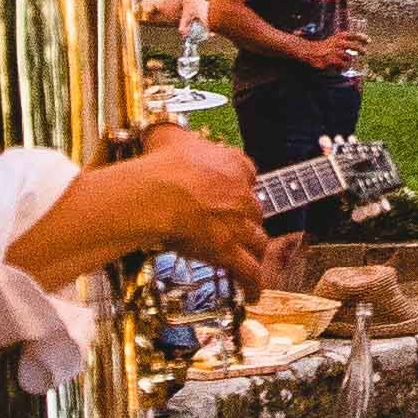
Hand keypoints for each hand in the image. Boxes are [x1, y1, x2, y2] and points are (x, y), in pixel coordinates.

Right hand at [132, 126, 273, 271]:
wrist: (160, 193)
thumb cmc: (163, 164)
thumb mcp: (169, 136)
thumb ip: (173, 132)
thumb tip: (165, 126)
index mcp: (233, 164)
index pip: (247, 173)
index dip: (239, 185)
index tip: (232, 191)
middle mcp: (242, 194)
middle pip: (254, 209)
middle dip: (247, 219)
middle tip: (237, 227)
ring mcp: (238, 224)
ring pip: (256, 239)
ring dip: (255, 249)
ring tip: (253, 258)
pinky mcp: (229, 251)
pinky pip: (246, 270)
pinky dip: (252, 282)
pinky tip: (253, 291)